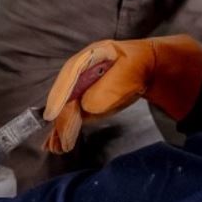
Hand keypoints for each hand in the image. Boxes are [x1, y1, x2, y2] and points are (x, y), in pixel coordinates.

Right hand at [43, 35, 201, 153]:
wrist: (149, 67)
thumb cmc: (140, 65)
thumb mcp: (130, 71)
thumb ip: (110, 86)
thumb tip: (87, 106)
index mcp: (91, 55)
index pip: (71, 74)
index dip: (61, 93)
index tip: (52, 113)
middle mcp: (81, 71)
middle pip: (66, 94)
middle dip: (60, 116)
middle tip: (58, 138)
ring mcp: (82, 85)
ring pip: (67, 106)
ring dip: (60, 126)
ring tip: (56, 146)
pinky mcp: (85, 99)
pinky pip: (73, 114)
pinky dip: (66, 127)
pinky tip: (58, 142)